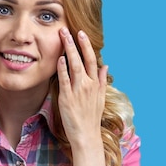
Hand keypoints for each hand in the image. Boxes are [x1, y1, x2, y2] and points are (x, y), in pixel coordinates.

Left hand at [57, 27, 107, 147]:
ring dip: (68, 50)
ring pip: (74, 66)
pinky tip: (60, 59)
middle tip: (68, 29)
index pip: (91, 59)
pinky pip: (65, 81)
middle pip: (82, 59)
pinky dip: (63, 69)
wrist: (86, 135)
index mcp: (95, 84)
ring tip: (62, 37)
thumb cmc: (91, 117)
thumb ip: (101, 80)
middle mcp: (88, 85)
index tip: (81, 33)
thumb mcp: (100, 97)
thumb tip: (105, 66)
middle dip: (75, 43)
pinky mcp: (67, 98)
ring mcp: (78, 91)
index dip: (86, 45)